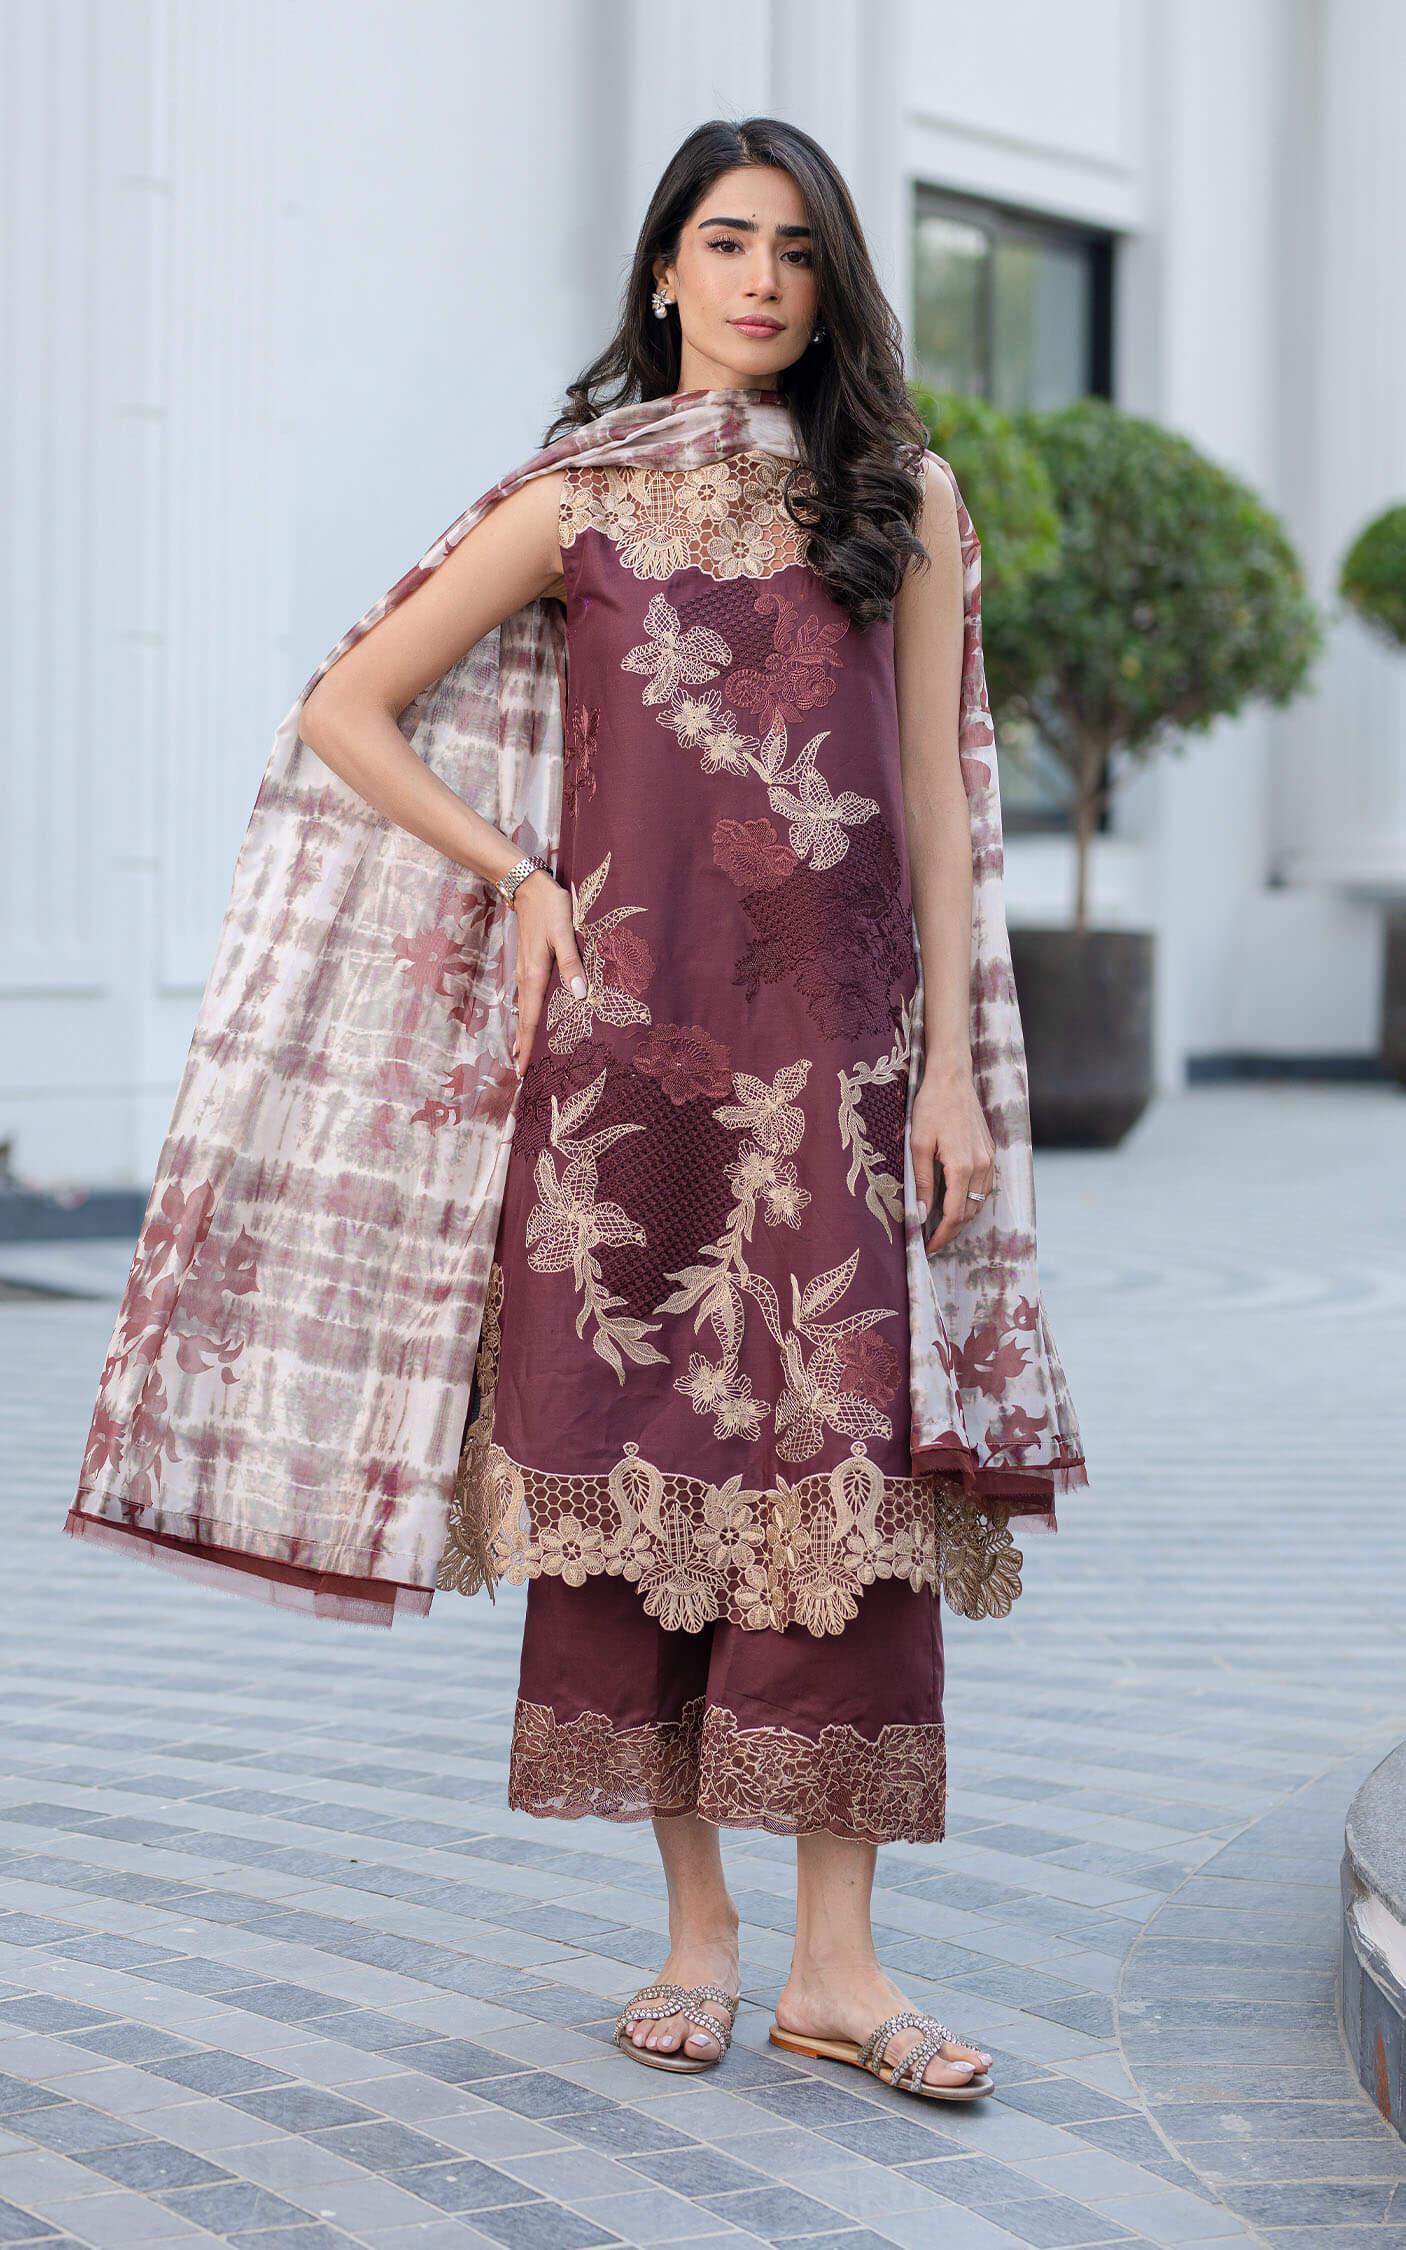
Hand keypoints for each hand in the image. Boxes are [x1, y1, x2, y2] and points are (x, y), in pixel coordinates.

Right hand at [511, 870, 586, 1077]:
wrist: (525, 885)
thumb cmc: (549, 907)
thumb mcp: (564, 933)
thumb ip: (572, 963)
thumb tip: (580, 995)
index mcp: (535, 975)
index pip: (530, 1019)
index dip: (527, 1045)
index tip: (522, 1070)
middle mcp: (527, 977)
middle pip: (523, 1019)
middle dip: (522, 1046)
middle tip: (520, 1071)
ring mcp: (525, 970)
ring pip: (523, 1009)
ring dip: (523, 1032)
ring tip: (522, 1053)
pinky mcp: (527, 963)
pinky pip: (526, 997)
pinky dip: (526, 1014)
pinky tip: (529, 1019)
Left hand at [911, 1062, 995, 1250]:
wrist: (952, 1079)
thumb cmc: (931, 1108)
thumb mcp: (917, 1145)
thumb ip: (923, 1182)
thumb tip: (921, 1214)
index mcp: (962, 1166)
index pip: (954, 1215)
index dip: (941, 1236)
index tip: (926, 1247)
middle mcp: (981, 1166)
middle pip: (969, 1213)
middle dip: (951, 1232)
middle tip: (930, 1242)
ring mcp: (989, 1159)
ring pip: (979, 1202)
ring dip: (962, 1218)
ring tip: (940, 1227)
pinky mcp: (990, 1152)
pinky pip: (984, 1187)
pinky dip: (971, 1201)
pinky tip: (955, 1203)